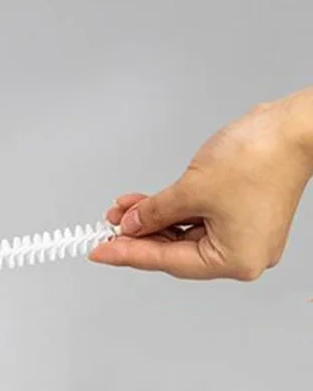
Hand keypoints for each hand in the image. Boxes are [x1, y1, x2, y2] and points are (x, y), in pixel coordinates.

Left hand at [89, 92, 312, 280]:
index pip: (168, 260)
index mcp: (235, 259)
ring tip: (120, 211)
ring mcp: (241, 232)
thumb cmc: (258, 159)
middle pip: (175, 250)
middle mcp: (242, 252)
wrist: (289, 130)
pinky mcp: (238, 211)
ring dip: (151, 220)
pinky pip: (194, 217)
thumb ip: (156, 212)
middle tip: (105, 230)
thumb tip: (132, 225)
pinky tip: (143, 203)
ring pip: (182, 232)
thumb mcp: (191, 189)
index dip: (129, 254)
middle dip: (138, 236)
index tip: (101, 252)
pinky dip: (169, 210)